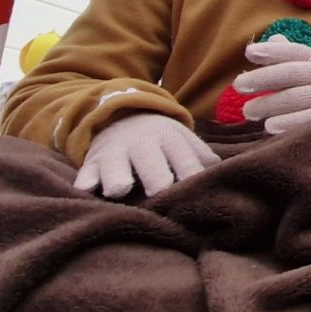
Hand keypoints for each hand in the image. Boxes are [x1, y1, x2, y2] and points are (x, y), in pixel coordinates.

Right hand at [74, 111, 219, 198]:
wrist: (121, 117)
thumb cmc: (159, 140)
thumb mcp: (182, 140)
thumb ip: (201, 158)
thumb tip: (225, 174)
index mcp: (170, 139)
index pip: (185, 159)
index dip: (190, 176)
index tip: (196, 194)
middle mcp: (142, 145)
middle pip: (151, 162)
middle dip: (156, 176)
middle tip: (160, 191)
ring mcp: (115, 153)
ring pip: (115, 166)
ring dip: (117, 177)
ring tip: (120, 188)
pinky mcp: (92, 163)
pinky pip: (86, 172)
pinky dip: (85, 181)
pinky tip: (86, 189)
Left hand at [235, 37, 310, 132]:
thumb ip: (287, 57)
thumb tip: (265, 43)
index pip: (293, 52)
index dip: (272, 51)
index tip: (249, 53)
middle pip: (291, 73)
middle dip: (262, 78)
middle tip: (238, 85)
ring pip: (296, 98)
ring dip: (269, 104)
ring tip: (248, 111)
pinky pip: (309, 120)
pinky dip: (288, 123)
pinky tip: (270, 127)